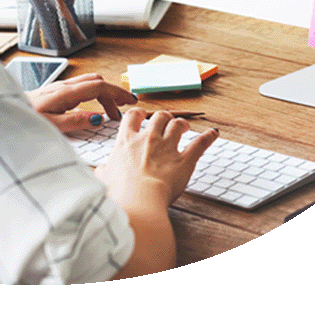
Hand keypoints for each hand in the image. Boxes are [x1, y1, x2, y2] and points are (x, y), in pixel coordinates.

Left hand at [25, 73, 137, 132]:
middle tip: (123, 111)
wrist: (8, 112)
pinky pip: (82, 87)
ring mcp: (60, 87)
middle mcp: (64, 86)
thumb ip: (75, 121)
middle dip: (114, 93)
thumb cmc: (27, 119)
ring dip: (104, 94)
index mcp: (66, 93)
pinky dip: (94, 95)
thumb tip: (98, 118)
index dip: (117, 92)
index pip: (99, 86)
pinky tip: (93, 109)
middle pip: (97, 82)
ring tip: (111, 113)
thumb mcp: (52, 125)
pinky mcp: (56, 91)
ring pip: (89, 83)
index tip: (131, 102)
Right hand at [94, 108, 218, 208]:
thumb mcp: (103, 179)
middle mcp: (148, 139)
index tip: (142, 115)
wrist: (138, 200)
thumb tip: (99, 171)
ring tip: (184, 126)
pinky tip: (214, 133)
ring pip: (177, 125)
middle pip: (159, 116)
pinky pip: (200, 144)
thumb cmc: (119, 192)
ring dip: (181, 124)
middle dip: (164, 117)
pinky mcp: (184, 160)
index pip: (133, 116)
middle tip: (166, 122)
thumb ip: (103, 171)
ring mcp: (167, 148)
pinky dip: (209, 137)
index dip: (139, 113)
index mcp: (126, 141)